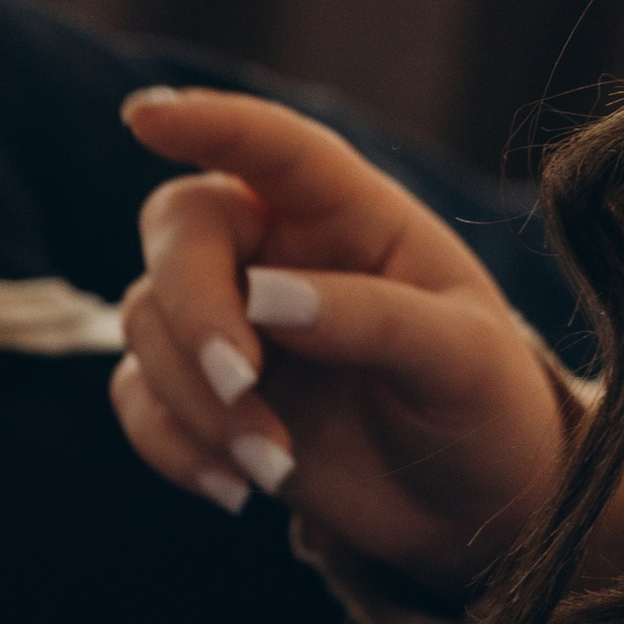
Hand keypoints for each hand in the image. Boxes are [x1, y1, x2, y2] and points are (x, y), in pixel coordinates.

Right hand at [111, 84, 572, 595]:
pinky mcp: (203, 395)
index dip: (209, 121)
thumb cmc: (484, 405)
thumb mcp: (463, 359)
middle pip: (181, 229)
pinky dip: (171, 445)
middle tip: (242, 382)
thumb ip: (375, 319)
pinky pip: (138, 397)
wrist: (471, 507)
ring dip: (195, 399)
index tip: (145, 116)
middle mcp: (276, 251)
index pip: (273, 146)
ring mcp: (232, 322)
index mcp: (349, 213)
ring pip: (146, 318)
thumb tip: (264, 299)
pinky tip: (237, 489)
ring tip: (274, 463)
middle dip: (194, 307)